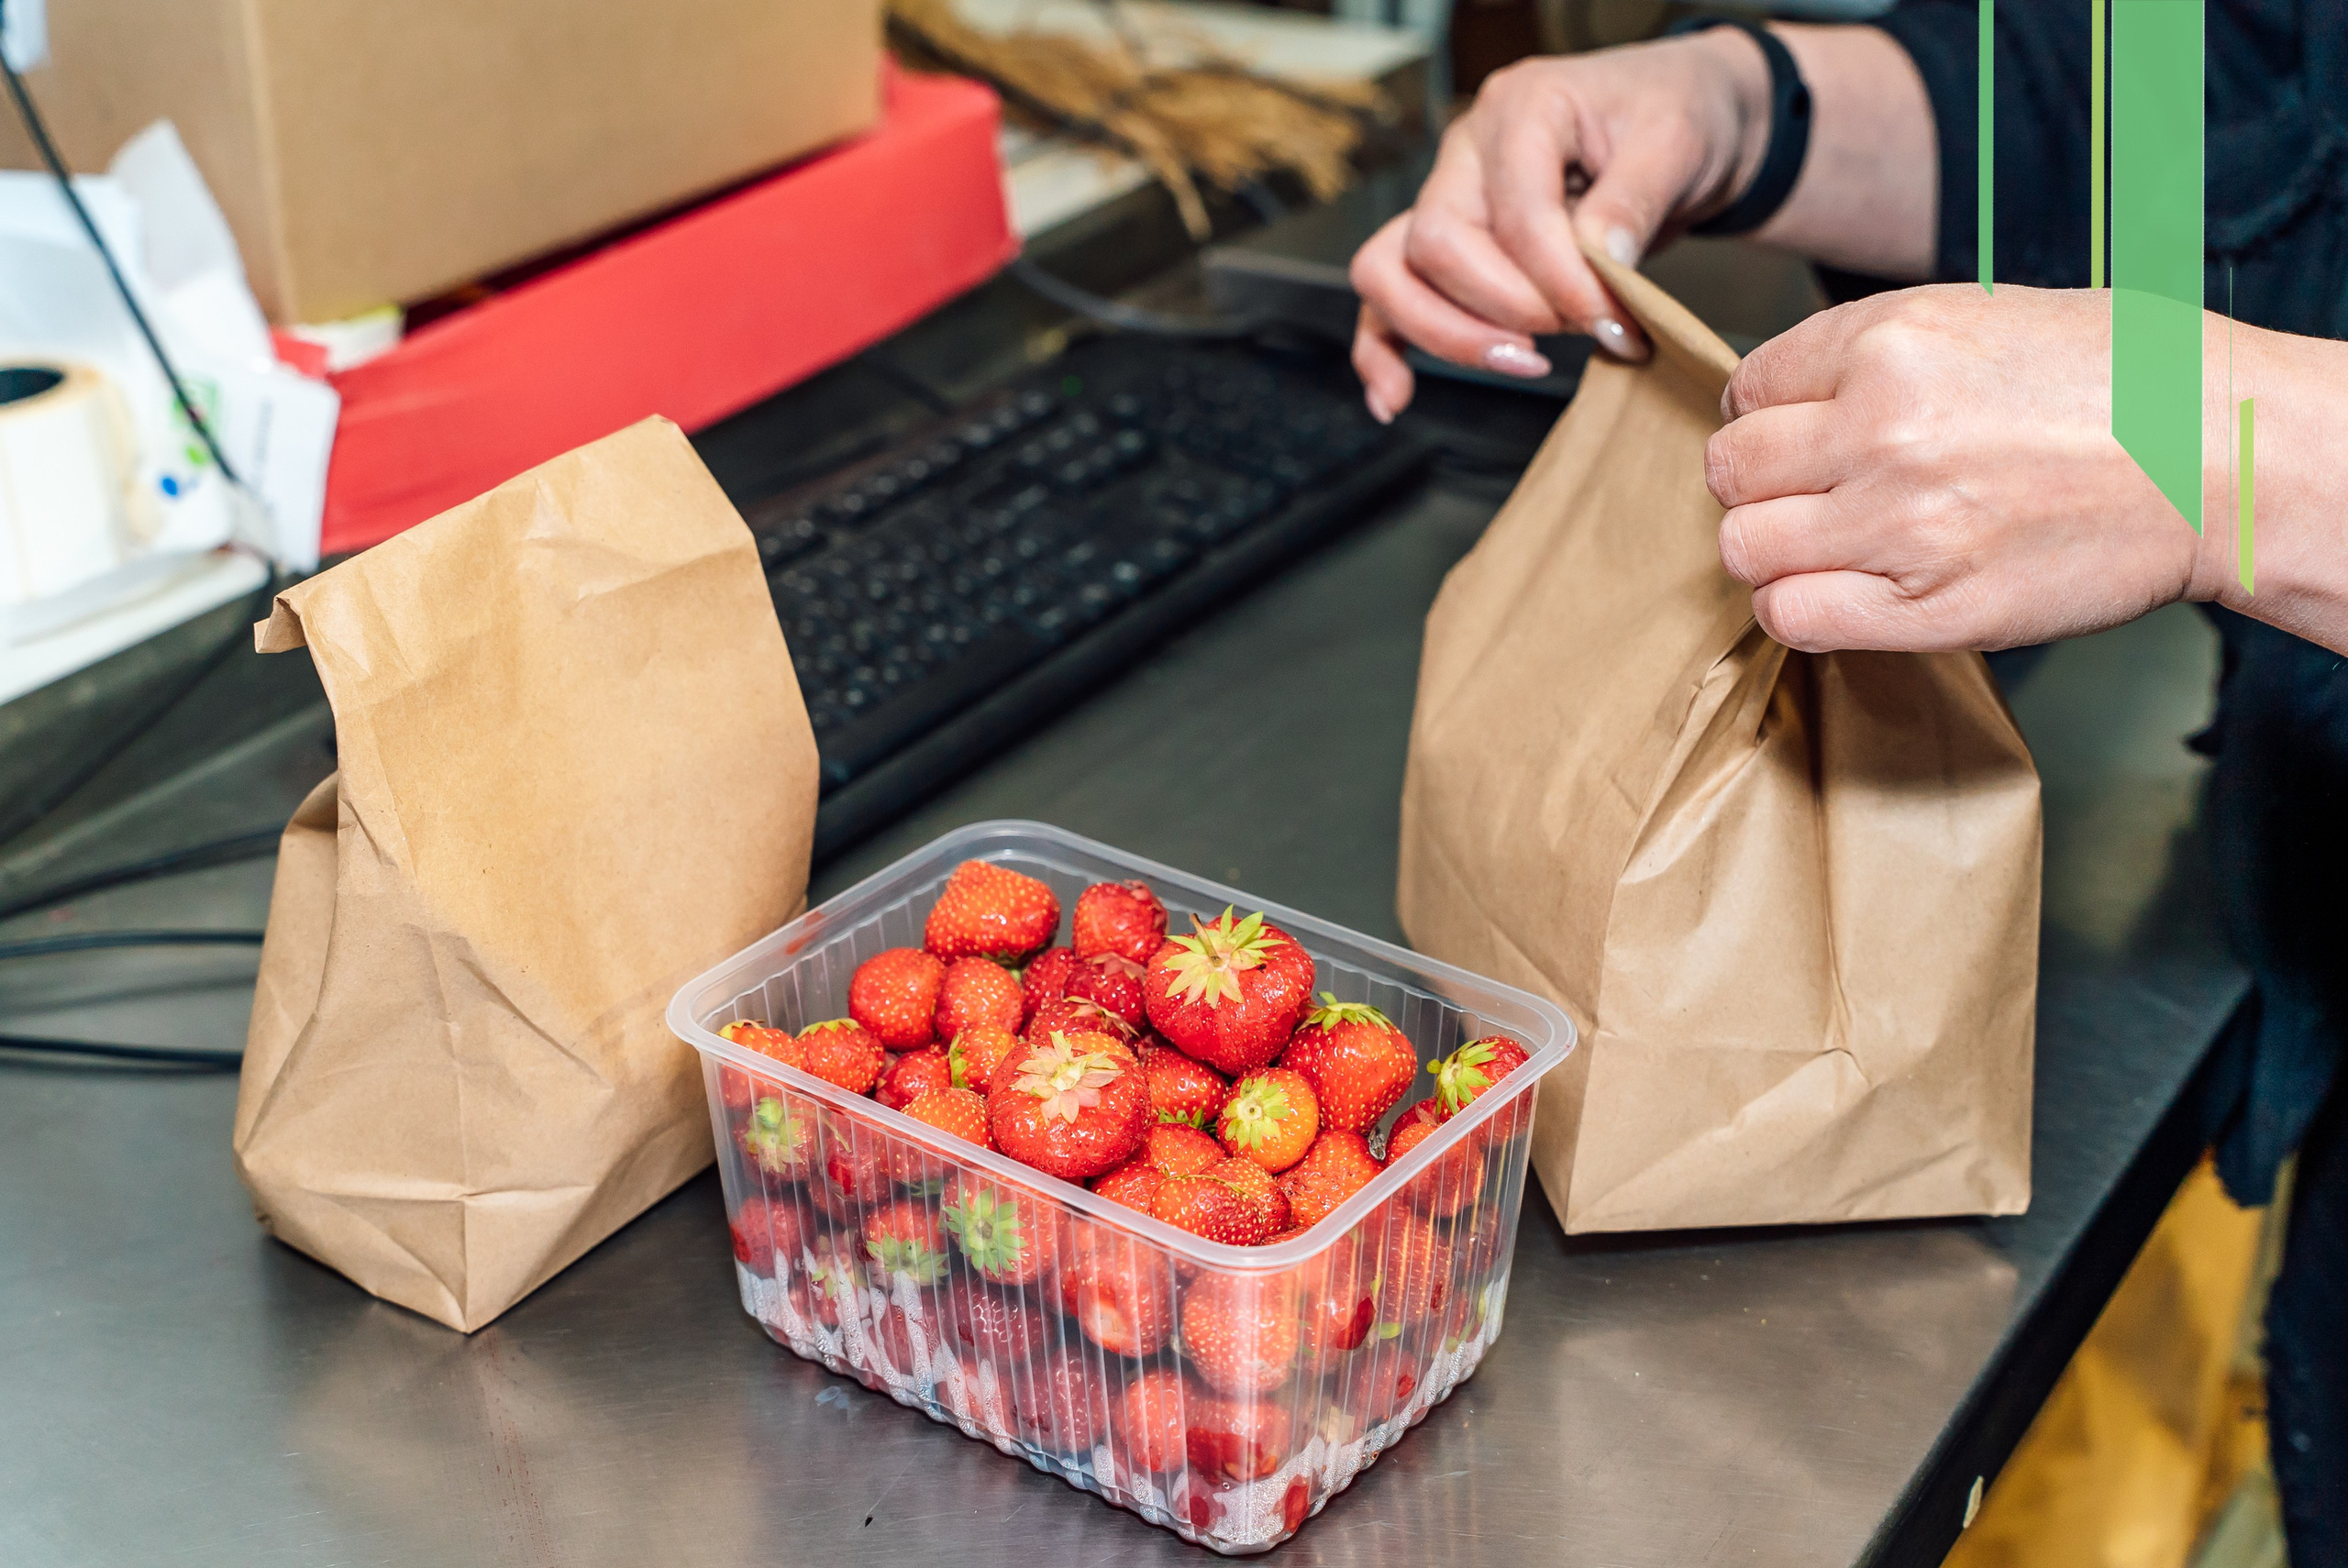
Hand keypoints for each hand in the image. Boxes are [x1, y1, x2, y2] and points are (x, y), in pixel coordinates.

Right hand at [1348, 32, 1771, 421]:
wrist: (1678, 120)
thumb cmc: (1675, 119)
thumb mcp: (1677, 141)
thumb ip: (1635, 199)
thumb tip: (1601, 260)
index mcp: (1521, 108)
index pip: (1513, 213)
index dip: (1560, 281)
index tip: (1617, 323)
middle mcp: (1465, 151)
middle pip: (1435, 245)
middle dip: (1508, 309)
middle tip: (1584, 330)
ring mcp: (1444, 197)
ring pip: (1389, 273)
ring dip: (1447, 335)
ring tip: (1527, 363)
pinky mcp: (1442, 246)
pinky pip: (1385, 299)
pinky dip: (1381, 353)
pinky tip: (1395, 401)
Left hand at [1707, 285, 2232, 651]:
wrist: (2220, 458)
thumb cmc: (2120, 382)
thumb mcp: (1981, 319)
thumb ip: (1874, 354)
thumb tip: (1786, 395)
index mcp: (1888, 341)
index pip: (1747, 388)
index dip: (1766, 416)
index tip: (1800, 435)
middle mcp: (1880, 429)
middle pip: (1730, 471)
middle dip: (1758, 484)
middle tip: (1811, 493)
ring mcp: (1899, 524)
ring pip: (1744, 548)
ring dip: (1772, 551)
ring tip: (1829, 543)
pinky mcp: (1925, 608)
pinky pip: (1791, 616)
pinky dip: (1798, 609)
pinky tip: (1842, 592)